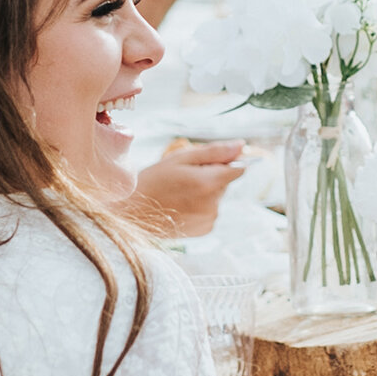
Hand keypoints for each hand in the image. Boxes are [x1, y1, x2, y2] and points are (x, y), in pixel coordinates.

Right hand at [130, 143, 245, 237]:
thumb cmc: (154, 181)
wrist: (134, 212)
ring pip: (217, 196)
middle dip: (211, 175)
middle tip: (184, 176)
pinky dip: (200, 205)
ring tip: (180, 191)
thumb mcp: (181, 158)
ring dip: (205, 191)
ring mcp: (210, 218)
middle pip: (225, 181)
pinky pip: (211, 210)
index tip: (213, 160)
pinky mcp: (205, 229)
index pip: (239, 168)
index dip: (228, 161)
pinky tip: (182, 204)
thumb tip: (241, 146)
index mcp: (209, 183)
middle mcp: (213, 204)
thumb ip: (214, 152)